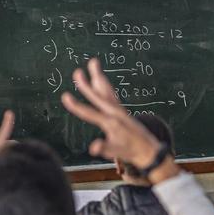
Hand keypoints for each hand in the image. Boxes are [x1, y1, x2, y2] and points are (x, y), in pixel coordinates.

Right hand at [62, 59, 177, 182]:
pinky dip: (105, 85)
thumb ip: (106, 148)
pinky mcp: (121, 110)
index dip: (76, 106)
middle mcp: (115, 113)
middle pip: (99, 96)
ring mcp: (119, 110)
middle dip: (86, 85)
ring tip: (93, 62)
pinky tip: (100, 78)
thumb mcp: (118, 152)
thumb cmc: (132, 151)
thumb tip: (93, 148)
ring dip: (99, 77)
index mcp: (111, 123)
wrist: (149, 150)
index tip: (65, 97)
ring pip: (107, 90)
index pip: (90, 113)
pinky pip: (111, 94)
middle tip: (77, 71)